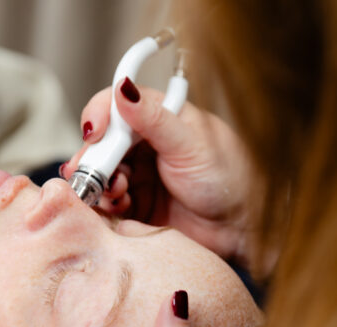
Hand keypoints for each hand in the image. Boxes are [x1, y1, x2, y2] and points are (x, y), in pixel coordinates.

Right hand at [62, 79, 257, 266]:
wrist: (242, 228)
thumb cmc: (231, 180)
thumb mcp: (191, 144)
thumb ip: (154, 118)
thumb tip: (124, 88)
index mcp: (161, 118)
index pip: (116, 105)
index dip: (99, 116)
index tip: (94, 133)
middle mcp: (146, 144)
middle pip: (101, 143)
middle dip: (93, 157)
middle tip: (94, 174)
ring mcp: (140, 176)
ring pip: (101, 174)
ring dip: (100, 183)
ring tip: (115, 193)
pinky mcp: (137, 205)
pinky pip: (108, 203)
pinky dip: (106, 206)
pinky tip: (118, 208)